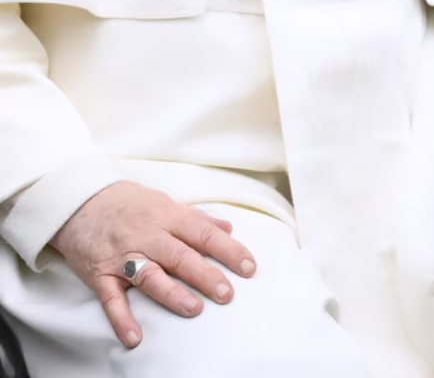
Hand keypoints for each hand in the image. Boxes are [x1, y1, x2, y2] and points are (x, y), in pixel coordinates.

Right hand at [49, 181, 256, 348]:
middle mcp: (148, 235)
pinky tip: (135, 337)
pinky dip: (122, 319)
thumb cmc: (130, 203)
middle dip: (205, 275)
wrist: (79, 202)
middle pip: (180, 256)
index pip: (204, 233)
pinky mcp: (100, 274)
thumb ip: (197, 218)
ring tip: (194, 309)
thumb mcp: (166, 202)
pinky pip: (111, 299)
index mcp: (168, 216)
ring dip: (172, 294)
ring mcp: (123, 255)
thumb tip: (229, 228)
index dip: (229, 250)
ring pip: (150, 276)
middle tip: (227, 294)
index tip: (249, 267)